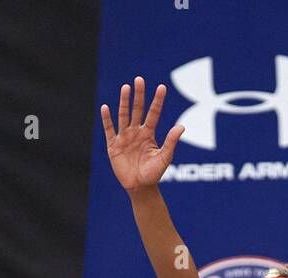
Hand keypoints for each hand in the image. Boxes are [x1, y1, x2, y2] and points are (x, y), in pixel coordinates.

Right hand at [101, 77, 183, 193]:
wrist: (140, 188)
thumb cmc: (153, 174)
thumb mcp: (164, 157)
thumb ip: (171, 142)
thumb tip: (182, 126)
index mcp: (149, 134)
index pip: (153, 113)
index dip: (157, 101)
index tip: (162, 87)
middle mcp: (136, 132)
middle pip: (137, 109)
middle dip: (139, 95)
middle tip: (139, 79)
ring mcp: (124, 137)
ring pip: (124, 115)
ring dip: (124, 102)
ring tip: (126, 88)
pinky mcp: (114, 145)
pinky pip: (109, 130)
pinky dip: (107, 119)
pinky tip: (105, 108)